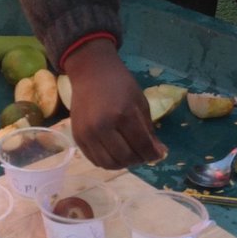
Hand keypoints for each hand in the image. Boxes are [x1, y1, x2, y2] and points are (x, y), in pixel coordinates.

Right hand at [63, 39, 165, 169]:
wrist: (91, 73)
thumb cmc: (120, 84)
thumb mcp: (140, 103)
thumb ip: (149, 130)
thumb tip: (159, 153)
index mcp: (123, 114)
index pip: (142, 145)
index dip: (153, 154)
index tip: (157, 155)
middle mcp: (103, 126)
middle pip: (126, 157)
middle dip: (139, 160)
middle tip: (143, 155)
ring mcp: (88, 133)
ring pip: (109, 163)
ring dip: (123, 164)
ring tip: (129, 156)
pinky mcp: (78, 137)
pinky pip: (95, 160)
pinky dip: (108, 162)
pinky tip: (115, 154)